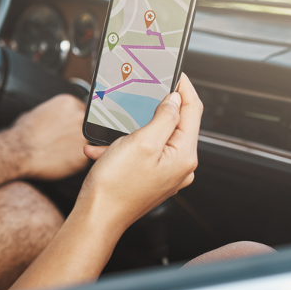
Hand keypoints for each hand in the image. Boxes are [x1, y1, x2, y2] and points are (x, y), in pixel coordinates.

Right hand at [8, 94, 89, 180]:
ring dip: (76, 147)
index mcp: (69, 103)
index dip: (74, 121)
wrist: (17, 152)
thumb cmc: (23, 133)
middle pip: (88, 125)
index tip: (68, 128)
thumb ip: (55, 112)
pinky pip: (82, 160)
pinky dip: (72, 162)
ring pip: (87, 143)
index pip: (82, 110)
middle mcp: (80, 117)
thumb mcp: (38, 111)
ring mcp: (83, 137)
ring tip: (58, 152)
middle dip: (78, 133)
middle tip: (63, 141)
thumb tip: (57, 117)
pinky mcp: (83, 157)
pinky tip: (58, 161)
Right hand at [75, 74, 202, 235]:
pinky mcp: (150, 179)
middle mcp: (180, 166)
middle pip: (174, 124)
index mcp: (184, 156)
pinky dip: (122, 148)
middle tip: (138, 96)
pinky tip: (103, 150)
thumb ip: (164, 117)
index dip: (184, 87)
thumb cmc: (116, 186)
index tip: (175, 72)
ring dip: (131, 131)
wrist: (97, 217)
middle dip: (152, 110)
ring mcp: (166, 174)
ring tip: (111, 134)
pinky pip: (141, 154)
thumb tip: (175, 100)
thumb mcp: (141, 142)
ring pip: (153, 138)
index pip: (193, 111)